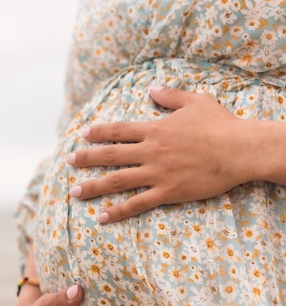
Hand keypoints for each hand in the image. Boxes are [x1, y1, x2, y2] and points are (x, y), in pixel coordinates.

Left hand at [68, 86, 258, 222]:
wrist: (239, 150)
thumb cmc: (220, 125)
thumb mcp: (195, 102)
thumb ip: (170, 96)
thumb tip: (152, 88)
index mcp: (155, 129)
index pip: (119, 130)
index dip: (98, 132)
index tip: (83, 135)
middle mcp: (150, 151)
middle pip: (110, 155)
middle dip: (86, 158)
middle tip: (68, 162)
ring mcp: (157, 173)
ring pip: (117, 180)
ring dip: (93, 186)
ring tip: (74, 192)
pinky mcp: (167, 192)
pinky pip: (137, 203)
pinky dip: (118, 211)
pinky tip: (102, 217)